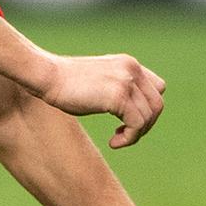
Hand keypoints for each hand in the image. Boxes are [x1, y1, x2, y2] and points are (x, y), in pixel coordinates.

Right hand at [41, 53, 166, 148]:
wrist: (46, 76)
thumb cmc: (64, 83)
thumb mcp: (99, 81)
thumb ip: (118, 88)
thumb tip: (130, 110)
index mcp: (128, 63)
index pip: (158, 88)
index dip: (148, 107)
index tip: (128, 119)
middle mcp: (131, 69)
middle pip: (157, 105)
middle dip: (145, 125)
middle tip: (125, 134)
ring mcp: (126, 81)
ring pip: (149, 116)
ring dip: (136, 134)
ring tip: (116, 140)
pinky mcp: (118, 96)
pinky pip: (137, 124)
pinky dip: (129, 138)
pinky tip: (113, 143)